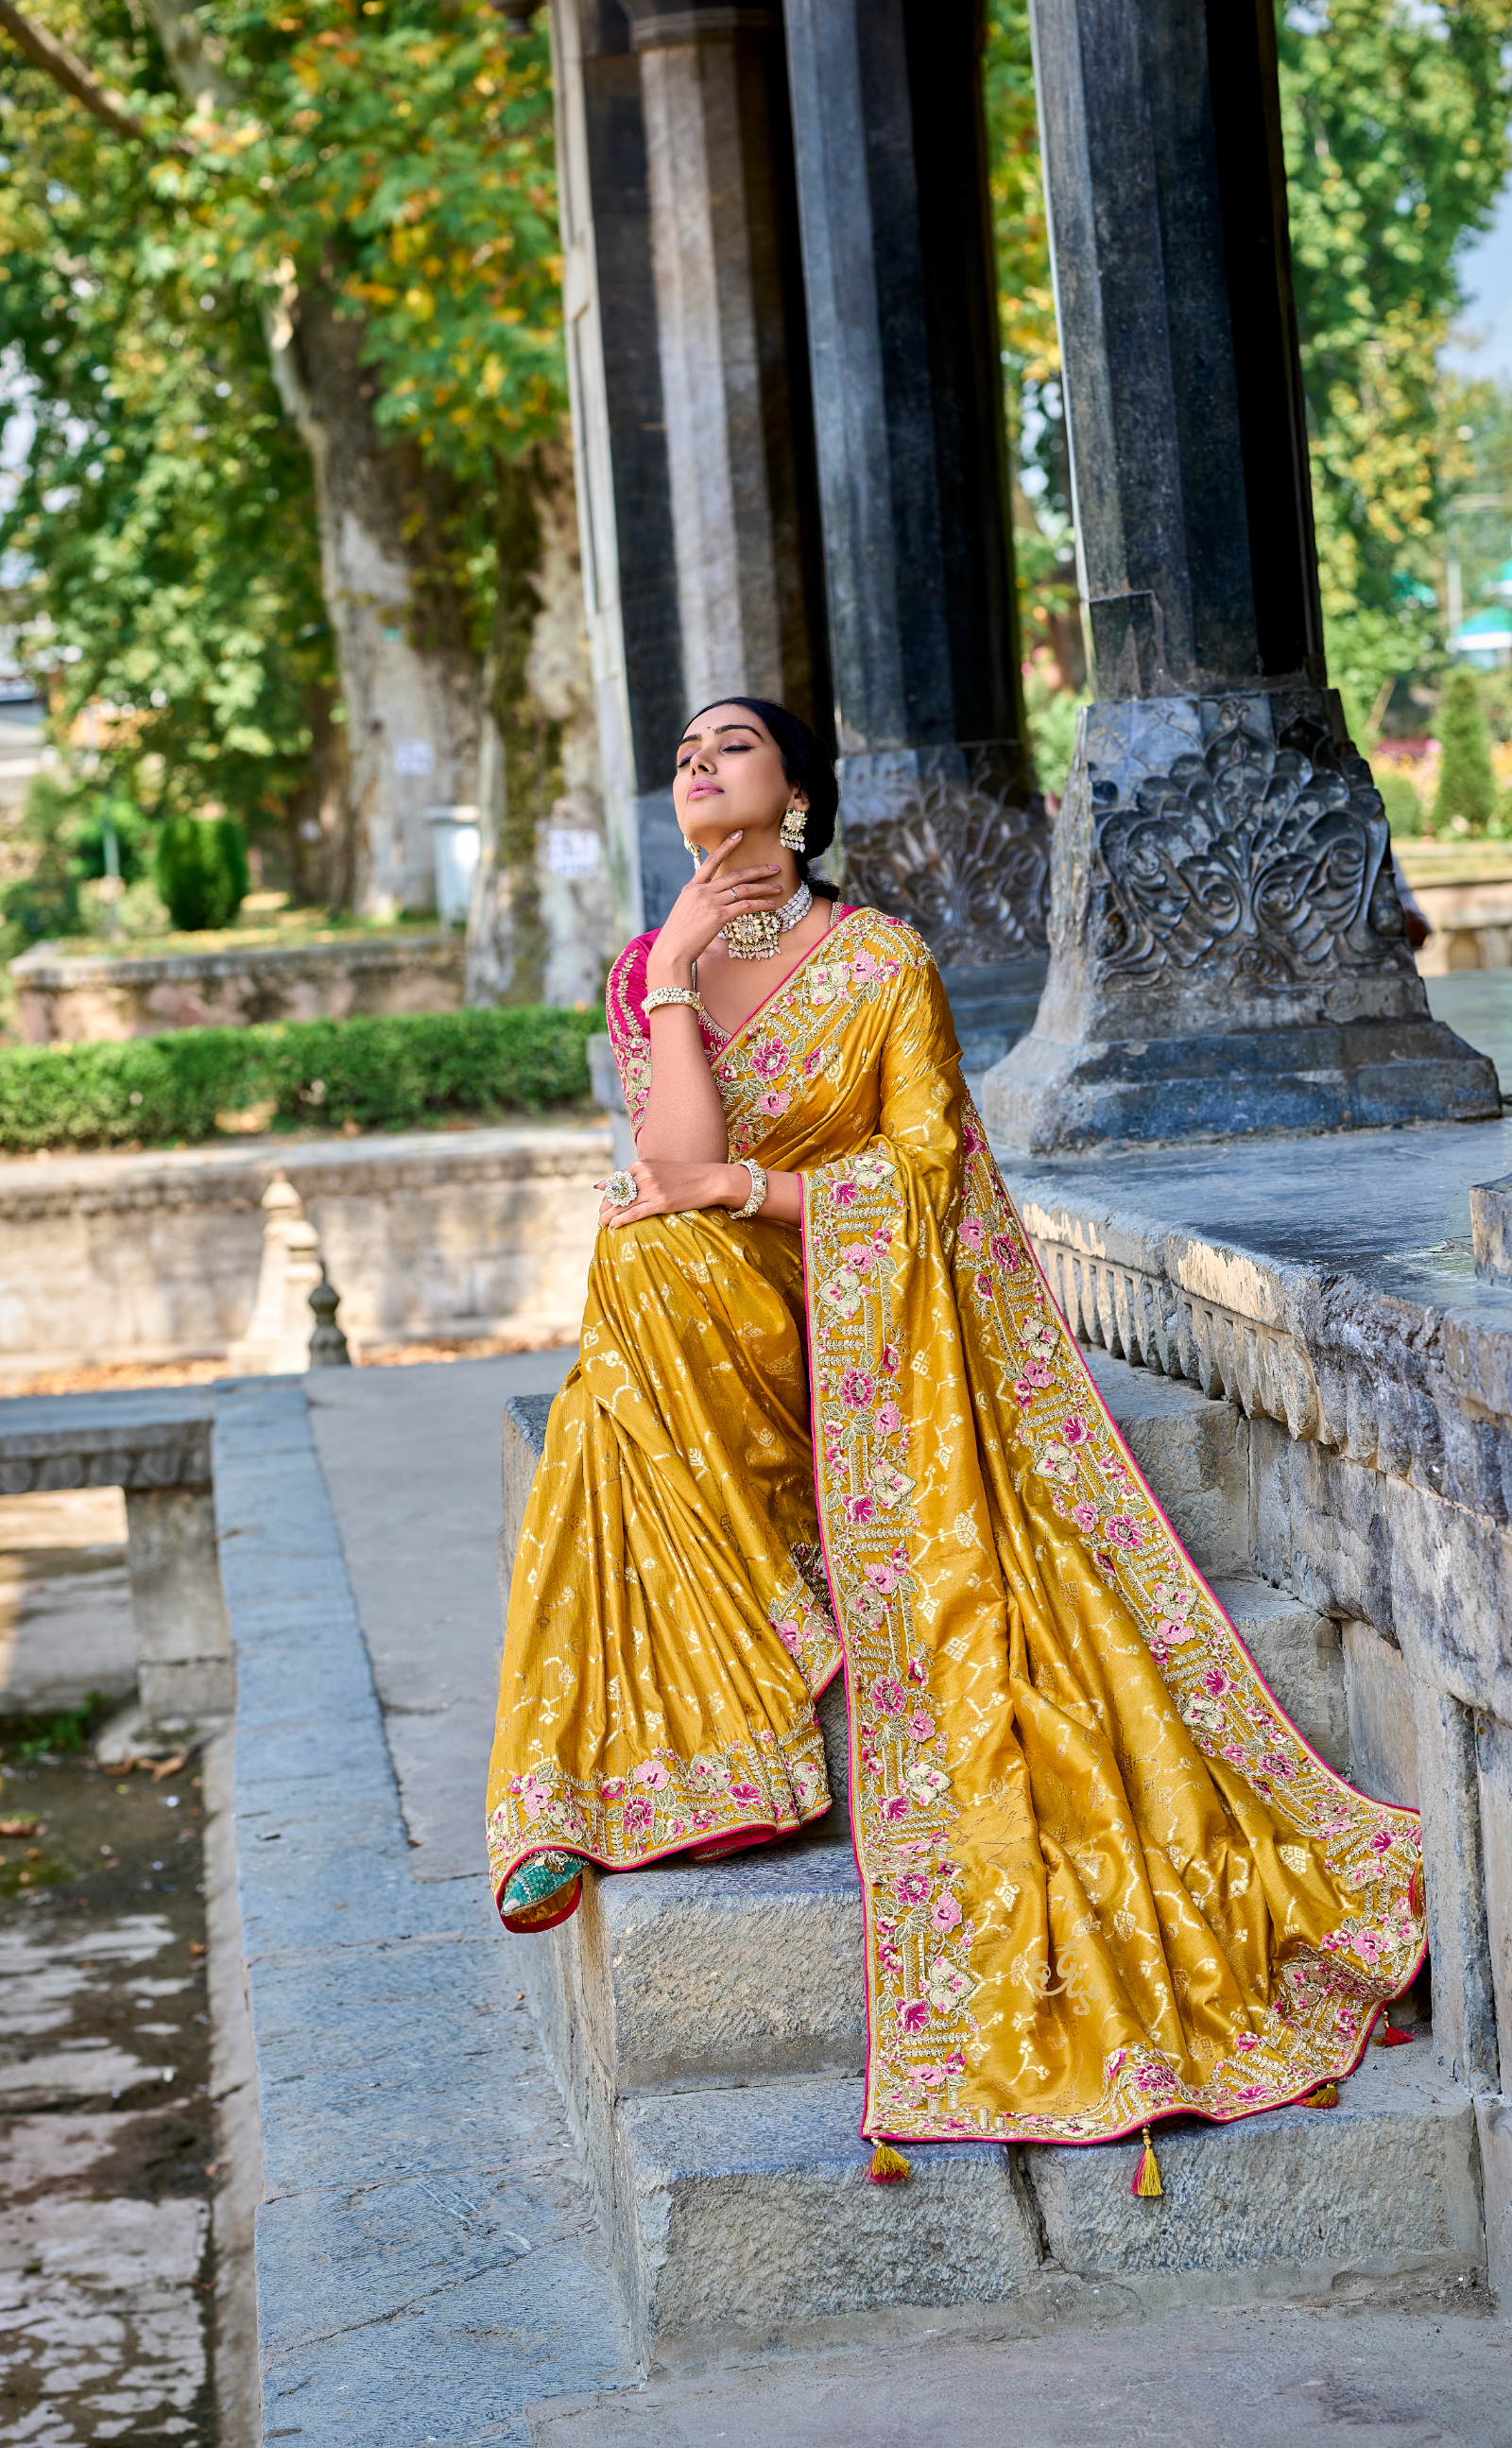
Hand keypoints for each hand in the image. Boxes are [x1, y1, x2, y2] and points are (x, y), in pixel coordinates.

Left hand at [596, 1158, 748, 1228]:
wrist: (710, 1180)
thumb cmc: (685, 1176)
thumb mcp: (658, 1169)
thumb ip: (638, 1175)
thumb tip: (614, 1184)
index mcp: (641, 1164)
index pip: (615, 1181)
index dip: (605, 1195)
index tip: (601, 1205)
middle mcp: (644, 1175)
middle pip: (615, 1194)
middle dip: (604, 1207)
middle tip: (599, 1218)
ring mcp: (652, 1189)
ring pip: (622, 1205)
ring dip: (608, 1216)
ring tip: (601, 1225)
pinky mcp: (661, 1202)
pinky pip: (634, 1213)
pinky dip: (621, 1220)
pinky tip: (613, 1227)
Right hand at [644, 831, 783, 985]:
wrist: (672, 951)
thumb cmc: (678, 936)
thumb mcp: (686, 911)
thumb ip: (700, 901)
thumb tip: (714, 901)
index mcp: (692, 887)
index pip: (711, 861)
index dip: (726, 846)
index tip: (739, 835)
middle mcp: (702, 891)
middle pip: (735, 875)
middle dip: (758, 871)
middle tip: (774, 868)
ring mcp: (710, 902)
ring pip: (743, 889)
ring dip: (764, 888)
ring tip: (778, 888)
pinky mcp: (718, 916)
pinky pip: (745, 906)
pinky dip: (760, 904)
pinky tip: (771, 905)